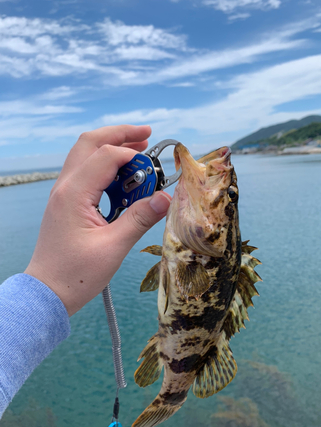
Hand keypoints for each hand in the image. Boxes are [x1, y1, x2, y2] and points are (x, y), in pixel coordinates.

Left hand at [25, 125, 170, 315]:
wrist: (48, 291)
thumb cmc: (76, 274)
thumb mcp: (114, 247)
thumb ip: (140, 219)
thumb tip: (166, 198)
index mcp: (74, 194)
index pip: (105, 156)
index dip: (133, 155)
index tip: (155, 168)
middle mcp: (64, 187)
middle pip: (89, 143)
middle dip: (119, 134)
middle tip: (147, 134)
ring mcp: (63, 194)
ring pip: (84, 155)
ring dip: (111, 147)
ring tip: (138, 151)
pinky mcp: (66, 203)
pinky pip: (84, 173)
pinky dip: (104, 167)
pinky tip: (123, 178)